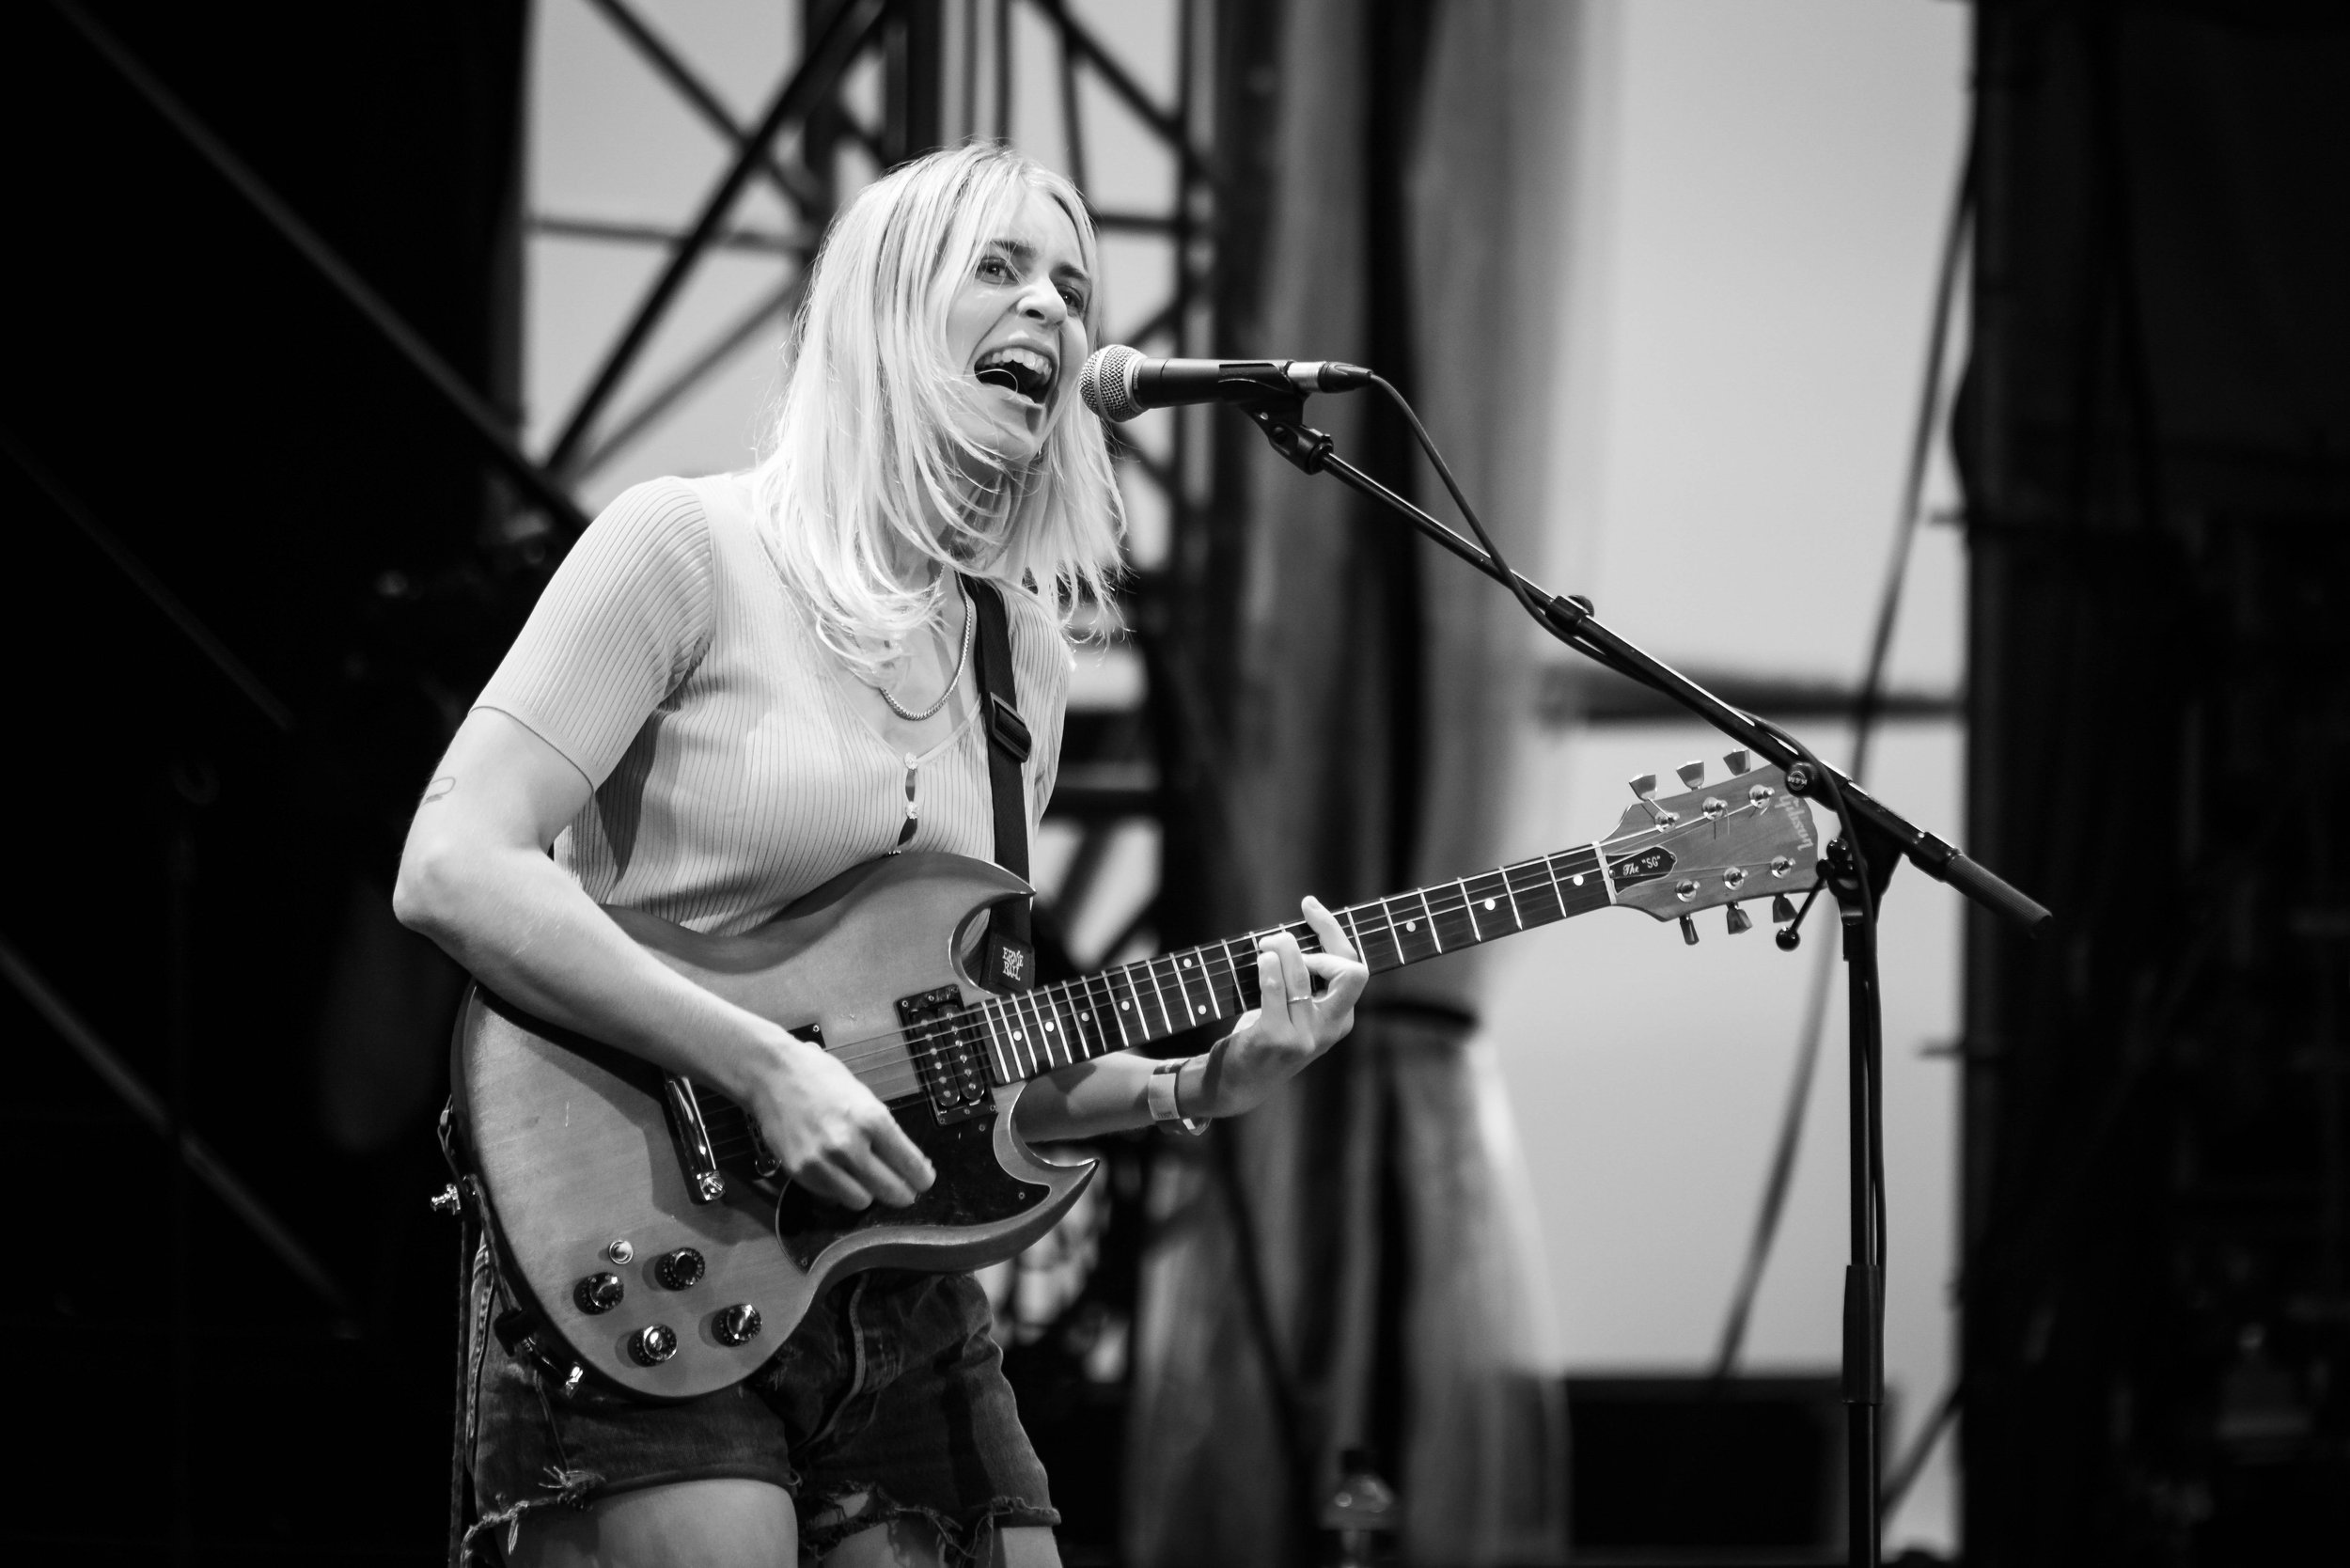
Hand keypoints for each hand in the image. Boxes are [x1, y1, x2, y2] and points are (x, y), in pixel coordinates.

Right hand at [747, 1034, 935, 1208]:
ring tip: (865, 1179)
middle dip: (903, 1194)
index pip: (911, 1165)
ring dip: (868, 1193)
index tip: (923, 1181)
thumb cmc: (822, 1077)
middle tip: (904, 1191)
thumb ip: (885, 1130)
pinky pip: (832, 1196)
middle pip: (891, 1191)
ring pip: (862, 1201)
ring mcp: (823, 1161)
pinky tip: (839, 1174)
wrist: (773, 1074)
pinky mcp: (801, 1172)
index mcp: (873, 1119)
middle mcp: (850, 1144)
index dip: (922, 1178)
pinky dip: (840, 1191)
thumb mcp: (864, 1097)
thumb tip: (909, 1162)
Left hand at [1207, 896, 1369, 1116]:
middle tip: (1286, 937)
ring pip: (1304, 976)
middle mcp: (1331, 1029)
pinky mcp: (1277, 1040)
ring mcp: (1306, 1037)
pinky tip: (1261, 960)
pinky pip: (1277, 992)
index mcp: (1341, 1018)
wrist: (1238, 1085)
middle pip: (1351, 972)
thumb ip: (1305, 980)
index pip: (1353, 966)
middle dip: (1325, 939)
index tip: (1309, 906)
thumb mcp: (1296, 1012)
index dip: (1333, 930)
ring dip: (1283, 950)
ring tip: (1265, 944)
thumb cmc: (1266, 1037)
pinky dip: (1269, 969)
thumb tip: (1296, 930)